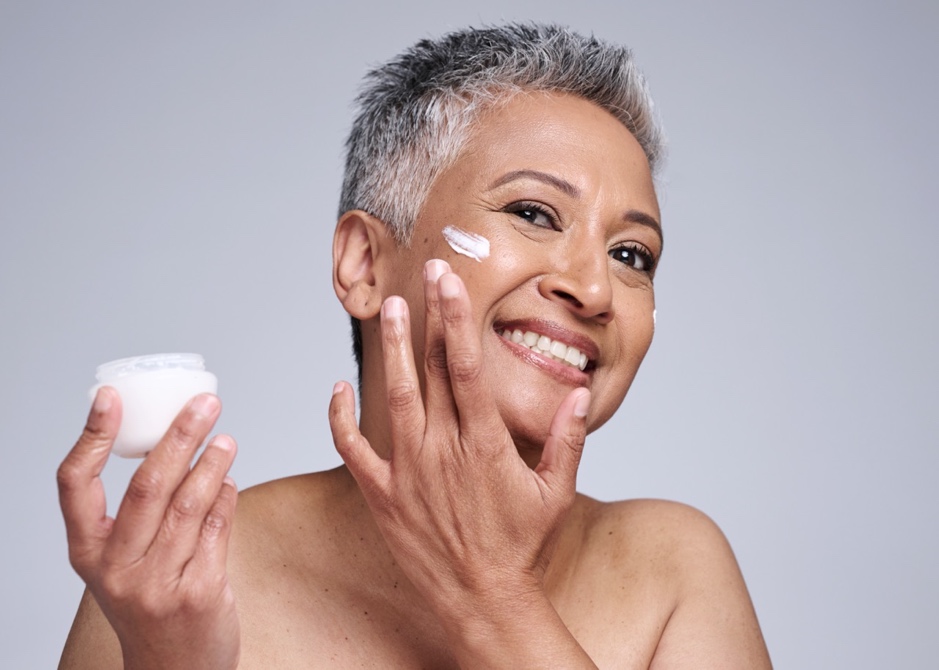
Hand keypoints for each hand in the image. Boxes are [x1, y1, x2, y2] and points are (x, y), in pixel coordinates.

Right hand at [57, 389, 239, 669]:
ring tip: (225, 438)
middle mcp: (117, 568)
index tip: (109, 397)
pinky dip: (226, 498)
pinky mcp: (199, 592)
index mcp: (89, 552)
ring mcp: (158, 583)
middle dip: (180, 436)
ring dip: (212, 463)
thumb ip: (142, 514)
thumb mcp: (124, 563)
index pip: (75, 485)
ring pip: (189, 504)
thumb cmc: (149, 605)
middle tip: (205, 404)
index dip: (90, 436)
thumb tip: (177, 443)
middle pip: (147, 485)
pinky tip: (229, 481)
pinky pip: (217, 529)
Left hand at [329, 259, 590, 623]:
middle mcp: (443, 449)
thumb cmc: (521, 546)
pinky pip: (352, 449)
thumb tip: (579, 392)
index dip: (457, 318)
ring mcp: (408, 471)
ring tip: (388, 310)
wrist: (482, 599)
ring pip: (394, 397)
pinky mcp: (382, 494)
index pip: (468, 366)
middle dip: (429, 316)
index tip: (451, 282)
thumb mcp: (555, 493)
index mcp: (485, 443)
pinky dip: (339, 418)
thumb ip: (566, 440)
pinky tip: (336, 389)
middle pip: (432, 369)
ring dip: (392, 350)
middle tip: (426, 273)